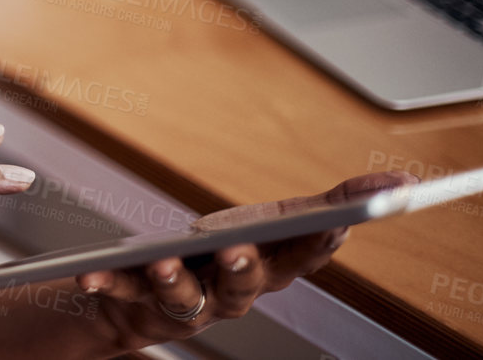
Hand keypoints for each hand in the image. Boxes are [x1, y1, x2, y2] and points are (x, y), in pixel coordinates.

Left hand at [74, 170, 418, 350]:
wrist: (148, 301)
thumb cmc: (216, 257)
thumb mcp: (271, 227)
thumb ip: (326, 208)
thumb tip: (395, 182)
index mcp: (265, 268)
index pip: (300, 258)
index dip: (318, 243)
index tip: (338, 220)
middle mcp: (228, 291)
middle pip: (243, 286)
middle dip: (244, 269)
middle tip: (239, 250)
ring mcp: (184, 300)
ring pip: (183, 298)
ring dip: (176, 281)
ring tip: (165, 263)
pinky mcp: (138, 300)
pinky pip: (120, 292)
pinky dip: (106, 282)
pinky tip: (87, 275)